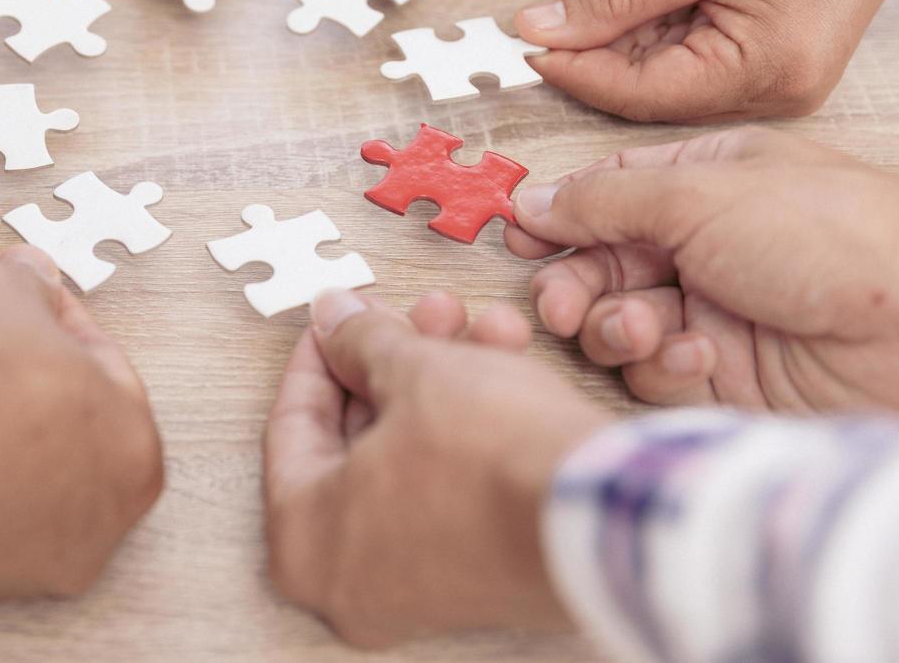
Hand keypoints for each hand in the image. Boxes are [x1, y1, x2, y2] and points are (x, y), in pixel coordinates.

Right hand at [0, 246, 162, 607]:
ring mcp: (16, 573)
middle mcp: (88, 532)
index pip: (105, 373)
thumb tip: (30, 280)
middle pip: (62, 437)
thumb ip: (31, 285)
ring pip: (7, 486)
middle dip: (25, 387)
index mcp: (129, 454)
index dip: (59, 325)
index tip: (29, 306)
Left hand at [264, 289, 607, 647]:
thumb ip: (360, 340)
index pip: (291, 426)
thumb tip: (334, 317)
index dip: (318, 354)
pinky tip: (506, 358)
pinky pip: (453, 482)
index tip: (335, 317)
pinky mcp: (478, 576)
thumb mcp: (412, 371)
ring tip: (474, 322)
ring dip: (443, 377)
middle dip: (394, 359)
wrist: (607, 517)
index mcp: (306, 539)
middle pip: (358, 438)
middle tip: (413, 313)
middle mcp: (353, 578)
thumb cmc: (491, 459)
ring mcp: (418, 585)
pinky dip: (473, 422)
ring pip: (413, 452)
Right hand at [506, 127, 898, 411]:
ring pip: (617, 323)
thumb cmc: (833, 237)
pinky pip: (654, 372)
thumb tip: (532, 199)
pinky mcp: (722, 376)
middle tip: (555, 301)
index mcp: (705, 180)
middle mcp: (704, 246)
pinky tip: (697, 355)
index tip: (517, 235)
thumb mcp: (699, 192)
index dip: (559, 215)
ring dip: (613, 325)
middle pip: (600, 264)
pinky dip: (662, 365)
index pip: (608, 194)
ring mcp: (713, 312)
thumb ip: (604, 200)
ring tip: (639, 326)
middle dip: (572, 283)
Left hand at [514, 0, 898, 121]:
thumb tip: (538, 30)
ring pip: (665, 58)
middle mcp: (770, 95)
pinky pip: (694, 42)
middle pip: (646, 80)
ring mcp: (773, 79)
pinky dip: (668, 1)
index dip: (573, 65)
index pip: (634, 93)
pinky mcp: (770, 55)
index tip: (526, 34)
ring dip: (635, 2)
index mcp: (759, 75)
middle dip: (603, 23)